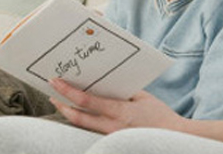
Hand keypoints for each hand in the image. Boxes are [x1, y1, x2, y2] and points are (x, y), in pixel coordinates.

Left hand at [49, 78, 186, 133]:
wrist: (171, 137)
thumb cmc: (159, 115)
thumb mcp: (143, 97)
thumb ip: (123, 91)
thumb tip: (104, 84)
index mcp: (120, 112)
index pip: (87, 101)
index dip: (69, 92)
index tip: (56, 82)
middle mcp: (112, 127)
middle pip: (78, 118)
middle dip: (62, 105)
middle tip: (51, 94)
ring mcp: (111, 137)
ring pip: (82, 126)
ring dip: (70, 114)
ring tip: (61, 103)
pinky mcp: (112, 141)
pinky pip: (92, 130)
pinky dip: (83, 121)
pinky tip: (79, 114)